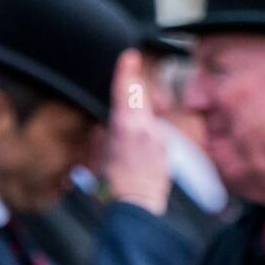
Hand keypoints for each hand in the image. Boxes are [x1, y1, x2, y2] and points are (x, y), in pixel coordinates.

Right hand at [102, 49, 170, 215]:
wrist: (138, 209)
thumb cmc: (112, 187)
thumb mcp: (98, 156)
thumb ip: (103, 134)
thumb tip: (105, 122)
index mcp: (126, 127)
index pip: (126, 91)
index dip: (126, 71)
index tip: (129, 55)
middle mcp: (146, 128)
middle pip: (140, 99)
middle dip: (132, 93)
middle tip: (124, 93)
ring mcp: (159, 139)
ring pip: (147, 118)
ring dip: (137, 120)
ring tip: (123, 140)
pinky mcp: (166, 150)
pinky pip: (153, 134)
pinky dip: (143, 137)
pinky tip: (133, 154)